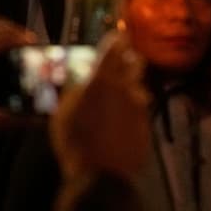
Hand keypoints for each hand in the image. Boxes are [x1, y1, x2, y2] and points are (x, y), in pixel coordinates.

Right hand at [50, 31, 149, 179]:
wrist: (99, 175)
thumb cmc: (74, 141)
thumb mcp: (63, 111)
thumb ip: (75, 89)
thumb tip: (82, 77)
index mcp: (102, 79)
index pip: (113, 47)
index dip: (115, 38)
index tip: (116, 35)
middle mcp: (126, 88)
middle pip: (135, 61)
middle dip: (130, 58)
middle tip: (122, 60)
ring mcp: (140, 106)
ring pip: (139, 86)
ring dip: (131, 86)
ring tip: (118, 97)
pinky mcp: (146, 124)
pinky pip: (140, 110)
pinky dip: (132, 111)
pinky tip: (121, 122)